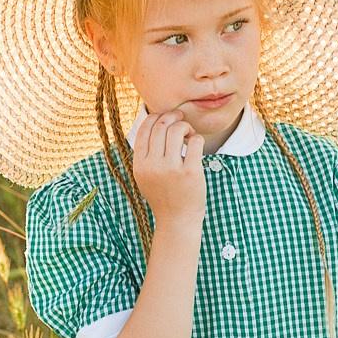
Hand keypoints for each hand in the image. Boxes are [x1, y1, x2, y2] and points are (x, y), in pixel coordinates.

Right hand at [132, 108, 205, 225]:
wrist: (178, 221)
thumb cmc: (164, 195)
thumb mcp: (145, 176)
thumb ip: (146, 154)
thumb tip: (152, 122)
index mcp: (140, 165)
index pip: (144, 129)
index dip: (155, 116)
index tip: (165, 116)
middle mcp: (153, 166)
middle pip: (161, 126)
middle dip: (173, 117)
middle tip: (182, 120)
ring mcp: (172, 169)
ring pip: (177, 131)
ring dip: (185, 127)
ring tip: (190, 134)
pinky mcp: (191, 173)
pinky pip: (195, 142)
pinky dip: (197, 138)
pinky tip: (196, 144)